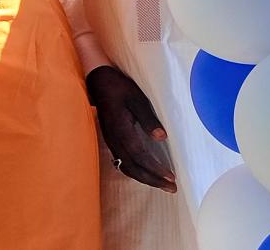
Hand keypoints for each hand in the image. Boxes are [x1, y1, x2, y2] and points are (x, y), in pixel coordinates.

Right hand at [86, 66, 176, 191]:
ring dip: (145, 178)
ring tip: (161, 184)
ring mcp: (111, 142)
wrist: (97, 81)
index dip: (155, 169)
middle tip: (171, 188)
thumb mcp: (137, 98)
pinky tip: (145, 172)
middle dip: (153, 180)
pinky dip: (135, 171)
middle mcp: (114, 140)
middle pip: (133, 167)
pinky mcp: (111, 140)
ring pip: (127, 167)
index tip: (171, 177)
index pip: (140, 156)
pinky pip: (122, 162)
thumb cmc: (119, 88)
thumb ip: (148, 119)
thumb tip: (162, 138)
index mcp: (121, 130)